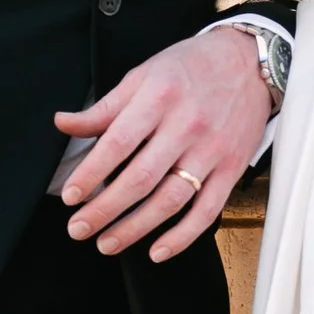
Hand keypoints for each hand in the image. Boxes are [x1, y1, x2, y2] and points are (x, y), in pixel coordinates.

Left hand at [54, 25, 268, 260]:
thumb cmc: (191, 67)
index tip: (70, 196)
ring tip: (107, 243)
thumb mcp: (143, 75)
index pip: (118, 143)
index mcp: (159, 97)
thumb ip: (105, 107)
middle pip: (140, 178)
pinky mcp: (232, 169)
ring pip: (170, 200)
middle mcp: (186, 126)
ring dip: (135, 228)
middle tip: (78, 228)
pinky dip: (182, 236)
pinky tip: (157, 251)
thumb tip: (64, 124)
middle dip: (105, 209)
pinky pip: (207, 211)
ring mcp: (212, 150)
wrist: (249, 62)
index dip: (91, 173)